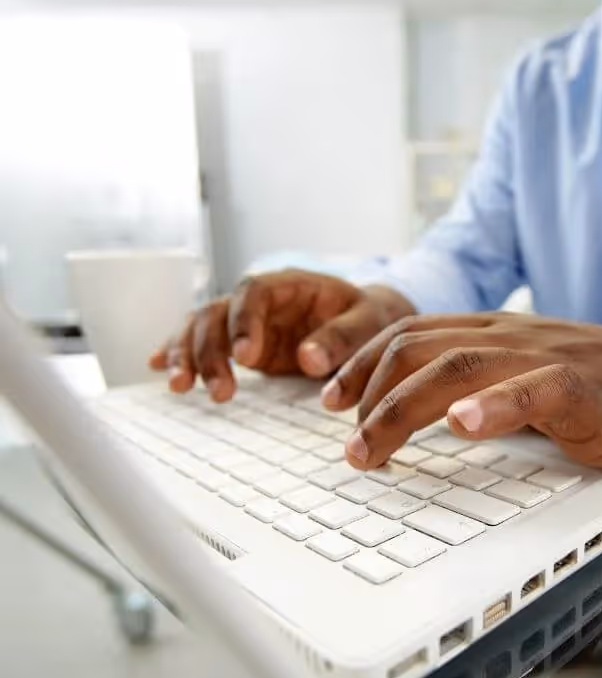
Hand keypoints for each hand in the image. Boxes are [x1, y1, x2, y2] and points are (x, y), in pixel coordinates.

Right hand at [149, 270, 413, 401]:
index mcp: (289, 285)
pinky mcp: (240, 343)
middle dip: (210, 350)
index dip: (244, 322)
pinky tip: (156, 367)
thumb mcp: (368, 323)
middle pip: (217, 313)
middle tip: (220, 392)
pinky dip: (177, 351)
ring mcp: (244, 320)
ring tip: (180, 388)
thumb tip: (308, 359)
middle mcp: (259, 300)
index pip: (253, 292)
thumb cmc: (369, 318)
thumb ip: (341, 338)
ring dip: (187, 355)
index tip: (247, 359)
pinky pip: (201, 341)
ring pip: (201, 327)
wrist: (366, 321)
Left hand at [322, 313, 601, 471]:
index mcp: (496, 332)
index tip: (330, 399)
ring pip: (460, 368)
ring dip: (404, 409)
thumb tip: (428, 417)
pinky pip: (536, 390)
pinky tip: (464, 425)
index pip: (411, 335)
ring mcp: (547, 360)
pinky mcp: (587, 390)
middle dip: (368, 397)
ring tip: (371, 447)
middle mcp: (511, 337)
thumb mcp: (531, 370)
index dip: (362, 364)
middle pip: (419, 351)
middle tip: (347, 446)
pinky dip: (495, 406)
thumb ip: (483, 382)